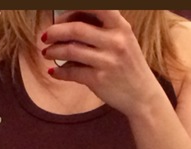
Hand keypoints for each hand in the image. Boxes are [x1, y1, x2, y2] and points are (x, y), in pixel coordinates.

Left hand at [42, 10, 157, 115]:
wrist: (144, 98)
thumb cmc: (130, 68)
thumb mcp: (124, 42)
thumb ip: (103, 29)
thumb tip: (67, 21)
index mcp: (121, 27)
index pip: (94, 6)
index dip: (72, 7)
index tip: (58, 11)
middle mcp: (115, 42)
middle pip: (76, 29)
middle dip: (55, 31)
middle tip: (46, 36)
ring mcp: (107, 62)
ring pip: (71, 50)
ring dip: (54, 51)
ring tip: (47, 52)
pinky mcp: (99, 80)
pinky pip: (72, 72)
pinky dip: (60, 72)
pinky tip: (55, 71)